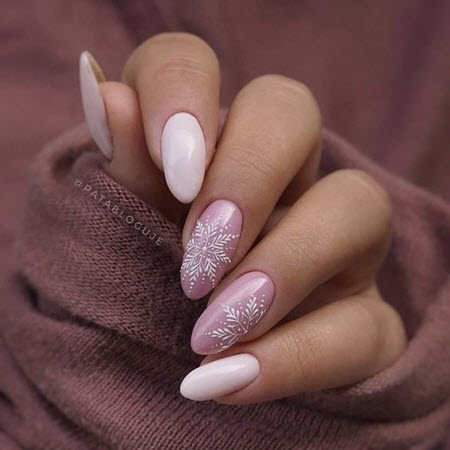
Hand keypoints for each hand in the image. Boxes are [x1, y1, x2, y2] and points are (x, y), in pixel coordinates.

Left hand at [80, 33, 405, 403]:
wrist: (171, 367)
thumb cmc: (138, 285)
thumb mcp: (122, 229)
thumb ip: (122, 167)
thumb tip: (105, 91)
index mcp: (203, 143)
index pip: (191, 64)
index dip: (184, 95)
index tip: (172, 163)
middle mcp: (277, 178)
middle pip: (290, 112)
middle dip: (248, 177)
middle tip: (198, 256)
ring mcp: (330, 244)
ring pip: (359, 204)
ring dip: (285, 266)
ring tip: (214, 329)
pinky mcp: (357, 314)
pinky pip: (362, 325)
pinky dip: (296, 357)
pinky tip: (227, 380)